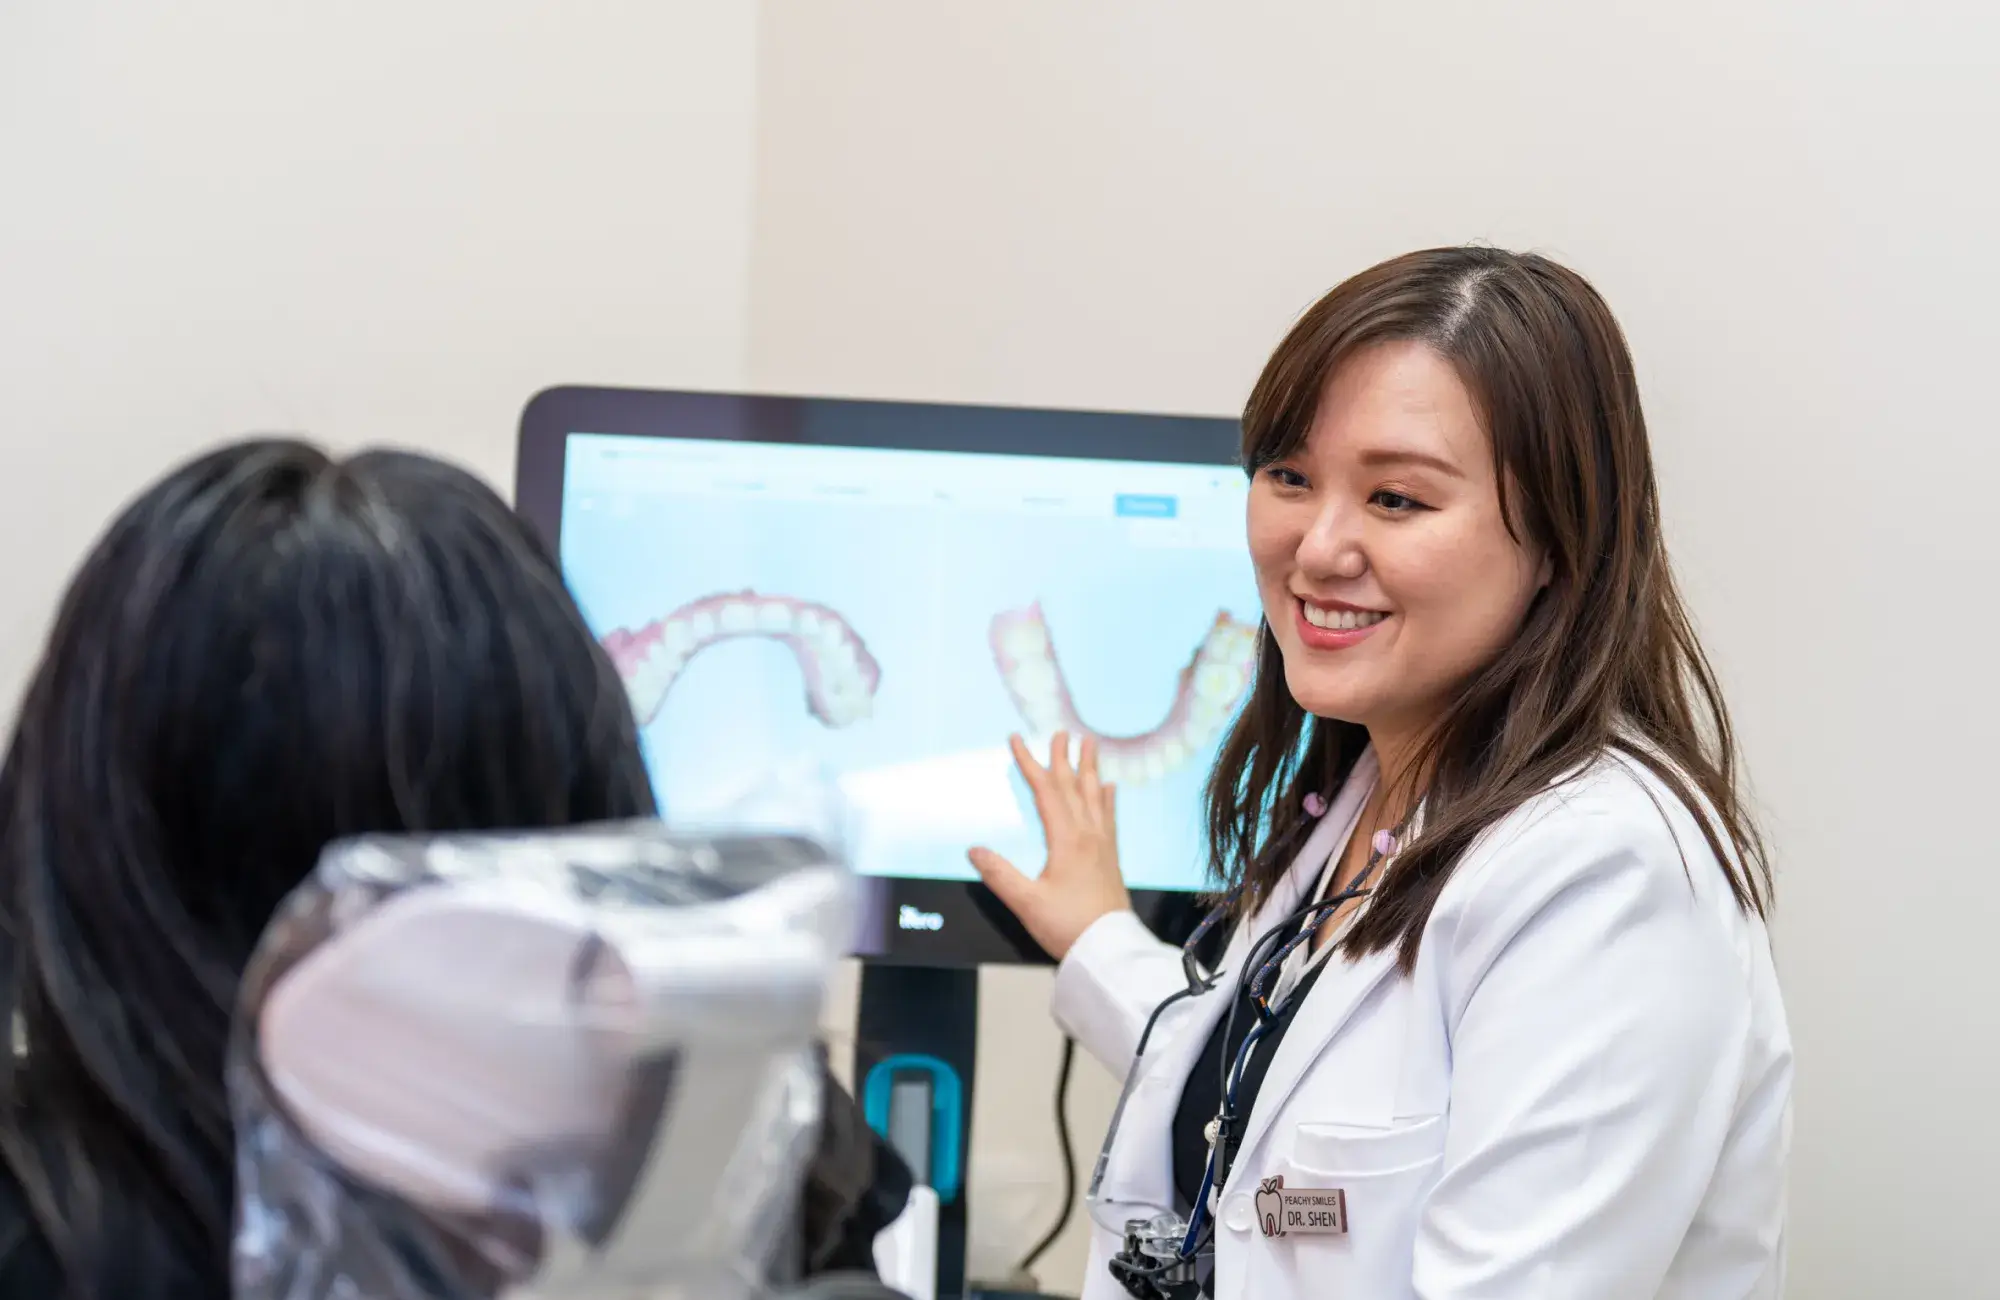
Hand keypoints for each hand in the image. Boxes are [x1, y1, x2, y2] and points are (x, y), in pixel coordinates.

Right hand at [968, 730, 1130, 960]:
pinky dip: (1108, 798)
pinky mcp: (1111, 859)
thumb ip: (1000, 874)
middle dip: (1063, 757)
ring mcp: (1103, 846)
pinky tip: (1111, 788)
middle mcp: (1088, 836)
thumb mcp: (1026, 903)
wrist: (1109, 951)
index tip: (1017, 740)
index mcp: (1067, 840)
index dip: (1031, 763)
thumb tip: (974, 850)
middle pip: (1074, 786)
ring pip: (1096, 796)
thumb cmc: (1068, 928)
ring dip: (1090, 768)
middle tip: (1060, 733)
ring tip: (1090, 745)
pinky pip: (1110, 818)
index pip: (1046, 791)